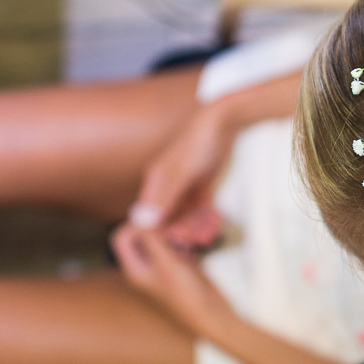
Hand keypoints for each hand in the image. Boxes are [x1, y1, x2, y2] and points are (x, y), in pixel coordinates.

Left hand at [110, 223, 233, 336]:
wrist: (212, 313)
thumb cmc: (187, 294)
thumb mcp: (167, 264)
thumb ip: (152, 240)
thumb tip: (141, 214)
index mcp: (134, 269)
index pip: (120, 237)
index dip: (134, 225)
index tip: (155, 220)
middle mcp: (145, 266)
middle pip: (140, 234)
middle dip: (156, 224)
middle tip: (173, 220)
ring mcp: (162, 264)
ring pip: (160, 236)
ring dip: (172, 229)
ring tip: (186, 232)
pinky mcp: (179, 263)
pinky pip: (175, 242)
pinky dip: (183, 236)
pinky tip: (195, 239)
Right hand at [129, 104, 232, 247]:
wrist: (222, 120)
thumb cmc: (199, 143)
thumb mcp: (182, 173)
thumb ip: (164, 198)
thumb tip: (142, 222)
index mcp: (156, 182)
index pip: (152, 216)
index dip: (164, 232)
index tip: (181, 243)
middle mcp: (167, 185)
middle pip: (170, 216)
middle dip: (184, 231)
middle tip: (201, 241)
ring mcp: (184, 183)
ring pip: (187, 213)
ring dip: (197, 226)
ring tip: (210, 235)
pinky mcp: (200, 182)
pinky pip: (200, 205)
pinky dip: (206, 216)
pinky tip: (215, 224)